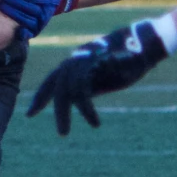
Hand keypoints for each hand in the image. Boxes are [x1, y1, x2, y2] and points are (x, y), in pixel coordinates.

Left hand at [25, 19, 170, 134]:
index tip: (31, 112)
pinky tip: (93, 122)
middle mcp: (76, 60)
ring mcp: (83, 62)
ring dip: (63, 115)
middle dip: (42, 104)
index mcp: (77, 62)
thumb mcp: (104, 77)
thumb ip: (90, 85)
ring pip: (64, 91)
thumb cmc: (128, 60)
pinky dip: (85, 110)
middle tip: (35, 120)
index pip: (52, 80)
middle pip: (54, 85)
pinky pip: (82, 93)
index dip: (41, 96)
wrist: (145, 44)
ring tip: (64, 132)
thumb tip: (78, 100)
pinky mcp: (93, 67)